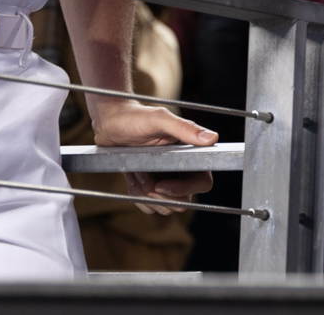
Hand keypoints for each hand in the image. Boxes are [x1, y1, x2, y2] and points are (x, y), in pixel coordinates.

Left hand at [91, 98, 218, 215]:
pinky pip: (149, 207)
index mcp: (192, 152)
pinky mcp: (151, 187)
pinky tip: (131, 175)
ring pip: (164, 207)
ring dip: (144, 193)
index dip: (184, 189)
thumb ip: (185, 128)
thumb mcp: (159, 119)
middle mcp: (183, 169)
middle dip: (158, 193)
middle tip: (142, 172)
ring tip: (136, 169)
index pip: (203, 183)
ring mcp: (168, 180)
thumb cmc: (135, 117)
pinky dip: (137, 196)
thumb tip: (212, 138)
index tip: (160, 185)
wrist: (111, 123)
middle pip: (182, 202)